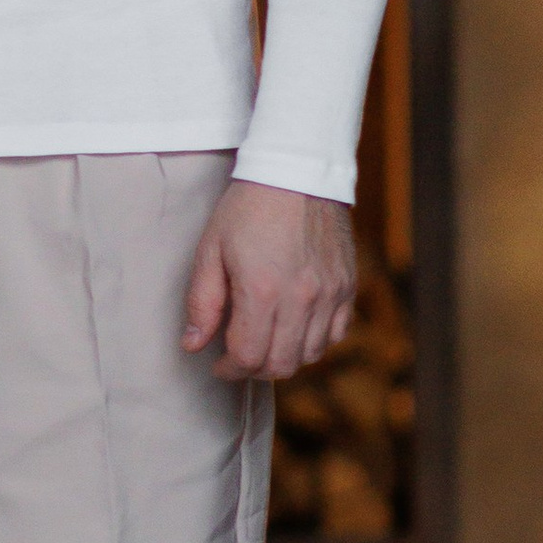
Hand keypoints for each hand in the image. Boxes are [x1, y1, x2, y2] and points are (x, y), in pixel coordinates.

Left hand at [183, 179, 356, 379]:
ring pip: (312, 354)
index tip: (219, 364)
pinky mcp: (347, 285)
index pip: (249, 357)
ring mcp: (330, 293)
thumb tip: (194, 344)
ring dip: (285, 357)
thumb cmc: (248, 208)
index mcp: (262, 290)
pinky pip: (337, 334)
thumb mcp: (211, 250)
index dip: (230, 369)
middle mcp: (302, 298)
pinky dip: (315, 341)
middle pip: (282, 364)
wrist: (296, 172)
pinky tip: (296, 327)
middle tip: (239, 356)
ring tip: (266, 340)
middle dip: (255, 369)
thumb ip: (202, 302)